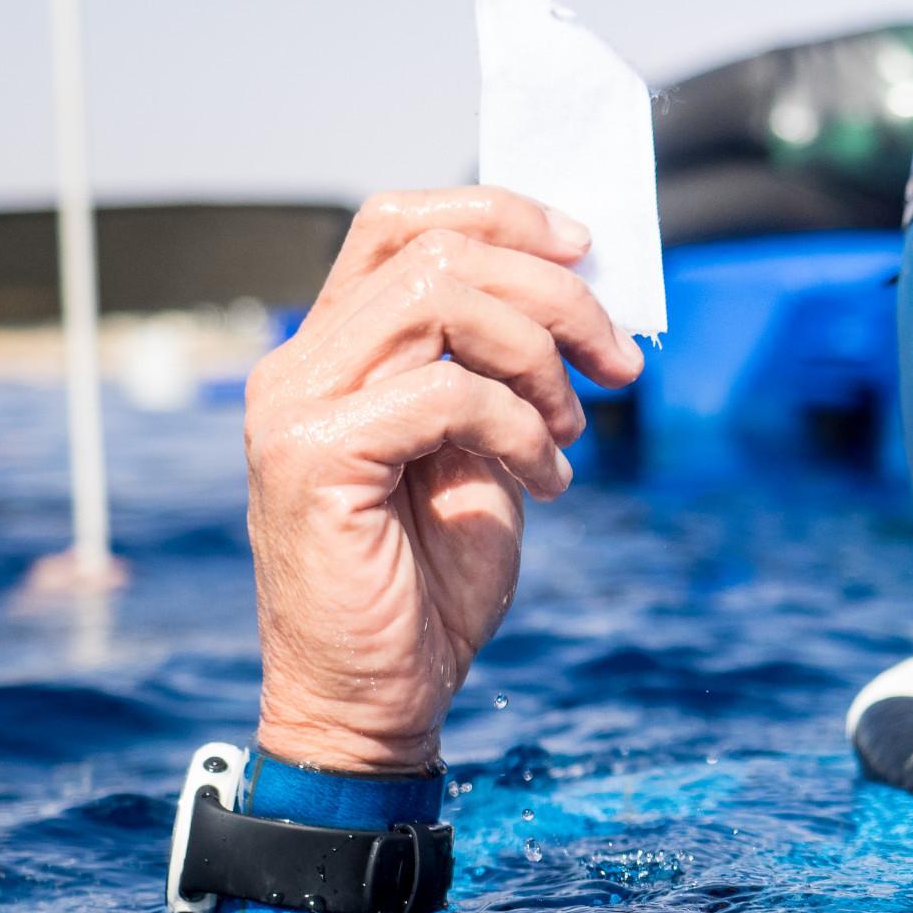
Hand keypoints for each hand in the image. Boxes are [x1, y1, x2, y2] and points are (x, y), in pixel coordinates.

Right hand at [243, 187, 643, 772]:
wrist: (376, 699)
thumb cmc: (428, 583)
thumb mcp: (482, 453)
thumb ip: (500, 371)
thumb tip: (577, 292)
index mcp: (334, 351)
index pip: (400, 222)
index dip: (500, 213)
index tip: (587, 252)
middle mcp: (300, 364)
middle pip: (436, 250)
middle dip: (554, 294)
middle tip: (617, 362)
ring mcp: (295, 406)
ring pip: (440, 301)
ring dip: (539, 359)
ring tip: (573, 434)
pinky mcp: (314, 457)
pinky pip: (445, 391)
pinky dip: (520, 428)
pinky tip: (547, 483)